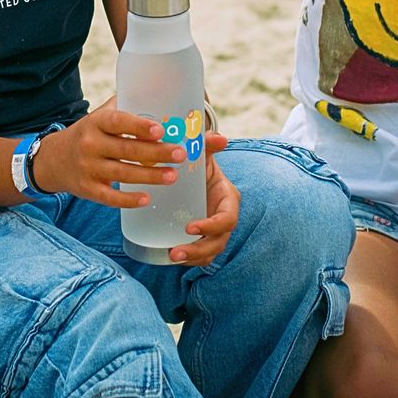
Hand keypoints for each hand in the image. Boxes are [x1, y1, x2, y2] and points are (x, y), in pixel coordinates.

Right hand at [30, 98, 186, 207]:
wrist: (53, 160)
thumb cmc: (88, 134)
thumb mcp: (99, 116)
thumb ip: (124, 107)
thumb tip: (159, 94)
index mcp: (96, 122)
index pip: (118, 121)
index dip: (139, 126)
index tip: (160, 129)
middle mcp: (90, 144)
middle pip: (127, 149)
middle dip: (156, 152)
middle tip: (180, 154)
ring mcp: (87, 168)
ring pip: (123, 173)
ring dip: (150, 176)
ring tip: (173, 176)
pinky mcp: (87, 189)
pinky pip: (110, 197)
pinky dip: (128, 200)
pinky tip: (147, 199)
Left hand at [172, 135, 238, 265]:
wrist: (194, 172)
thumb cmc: (199, 163)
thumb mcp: (203, 155)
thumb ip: (208, 146)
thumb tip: (219, 137)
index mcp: (228, 200)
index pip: (227, 219)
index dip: (211, 226)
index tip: (189, 227)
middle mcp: (224, 218)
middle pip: (218, 242)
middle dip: (198, 250)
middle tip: (174, 252)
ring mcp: (215, 231)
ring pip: (210, 252)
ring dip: (192, 258)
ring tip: (170, 256)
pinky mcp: (203, 238)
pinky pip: (201, 255)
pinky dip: (189, 260)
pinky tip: (169, 257)